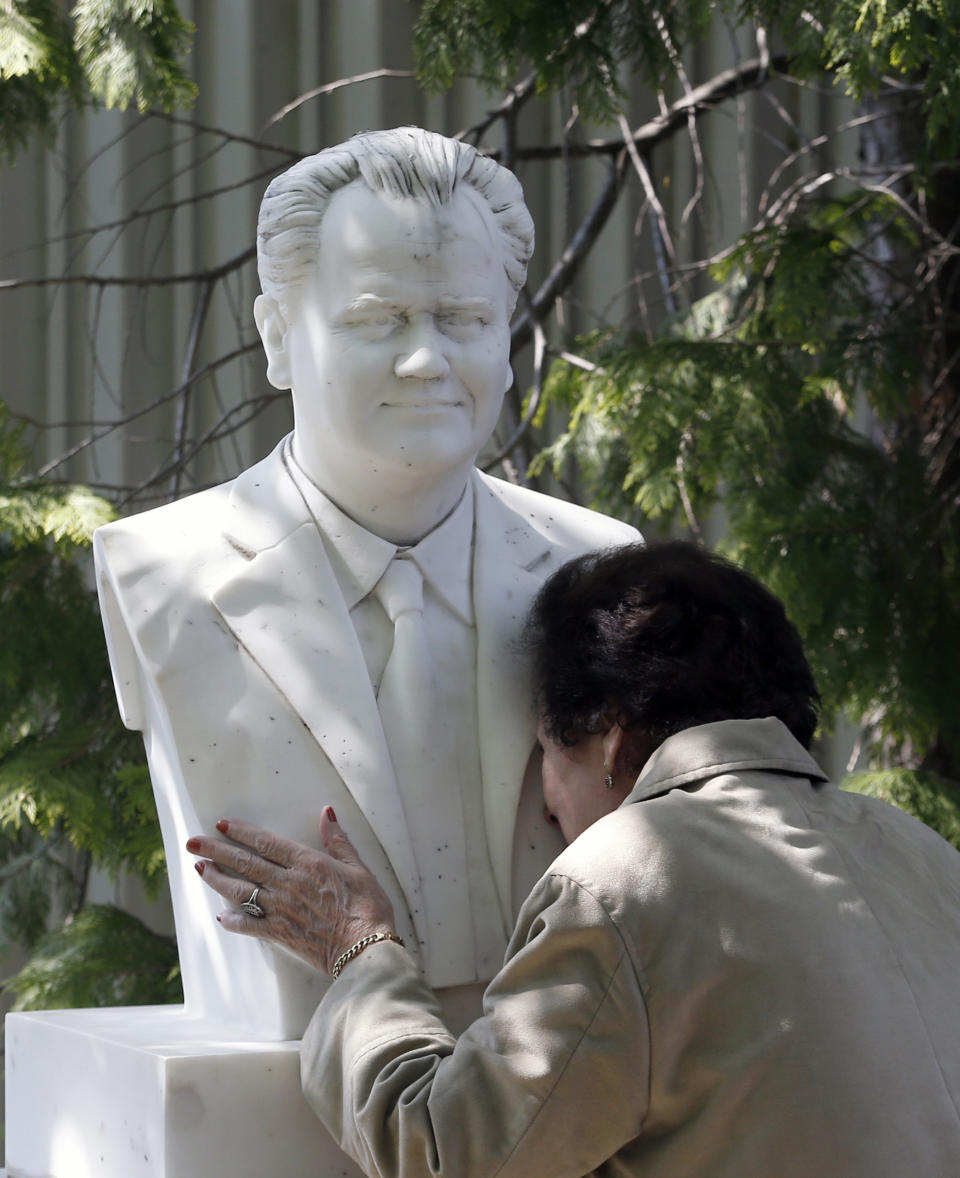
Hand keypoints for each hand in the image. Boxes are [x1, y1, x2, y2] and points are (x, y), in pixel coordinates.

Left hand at [185, 807, 397, 975]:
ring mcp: (280, 910)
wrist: (366, 949)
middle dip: (217, 850)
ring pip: (241, 890)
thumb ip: (338, 840)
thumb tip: (327, 813)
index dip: (242, 832)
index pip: (266, 843)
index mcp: (307, 863)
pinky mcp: (280, 934)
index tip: (222, 824)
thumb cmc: (367, 907)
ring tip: (199, 868)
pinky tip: (221, 916)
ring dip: (217, 879)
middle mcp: (288, 884)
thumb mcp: (358, 867)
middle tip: (193, 842)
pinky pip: (250, 925)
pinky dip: (233, 921)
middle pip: (246, 863)